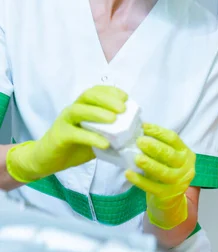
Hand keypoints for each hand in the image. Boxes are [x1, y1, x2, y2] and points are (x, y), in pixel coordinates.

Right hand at [6, 86, 126, 182]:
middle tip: (123, 108)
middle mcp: (73, 110)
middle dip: (107, 99)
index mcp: (83, 107)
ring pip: (79, 111)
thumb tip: (136, 130)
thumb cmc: (76, 145)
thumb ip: (112, 130)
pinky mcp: (59, 137)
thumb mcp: (97, 135)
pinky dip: (91, 137)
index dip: (111, 91)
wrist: (47, 160)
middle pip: (88, 96)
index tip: (126, 97)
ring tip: (114, 119)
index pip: (96, 91)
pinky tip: (105, 143)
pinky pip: (75, 134)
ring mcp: (64, 122)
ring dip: (98, 113)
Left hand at [126, 123, 195, 229]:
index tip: (144, 126)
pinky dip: (139, 180)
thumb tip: (138, 133)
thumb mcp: (168, 159)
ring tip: (136, 158)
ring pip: (164, 172)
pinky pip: (152, 187)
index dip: (158, 132)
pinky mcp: (168, 195)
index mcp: (186, 153)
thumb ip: (159, 148)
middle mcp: (186, 167)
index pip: (174, 139)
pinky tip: (128, 173)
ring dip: (149, 164)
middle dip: (154, 147)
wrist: (172, 200)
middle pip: (170, 155)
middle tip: (140, 141)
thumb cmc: (166, 173)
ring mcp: (178, 182)